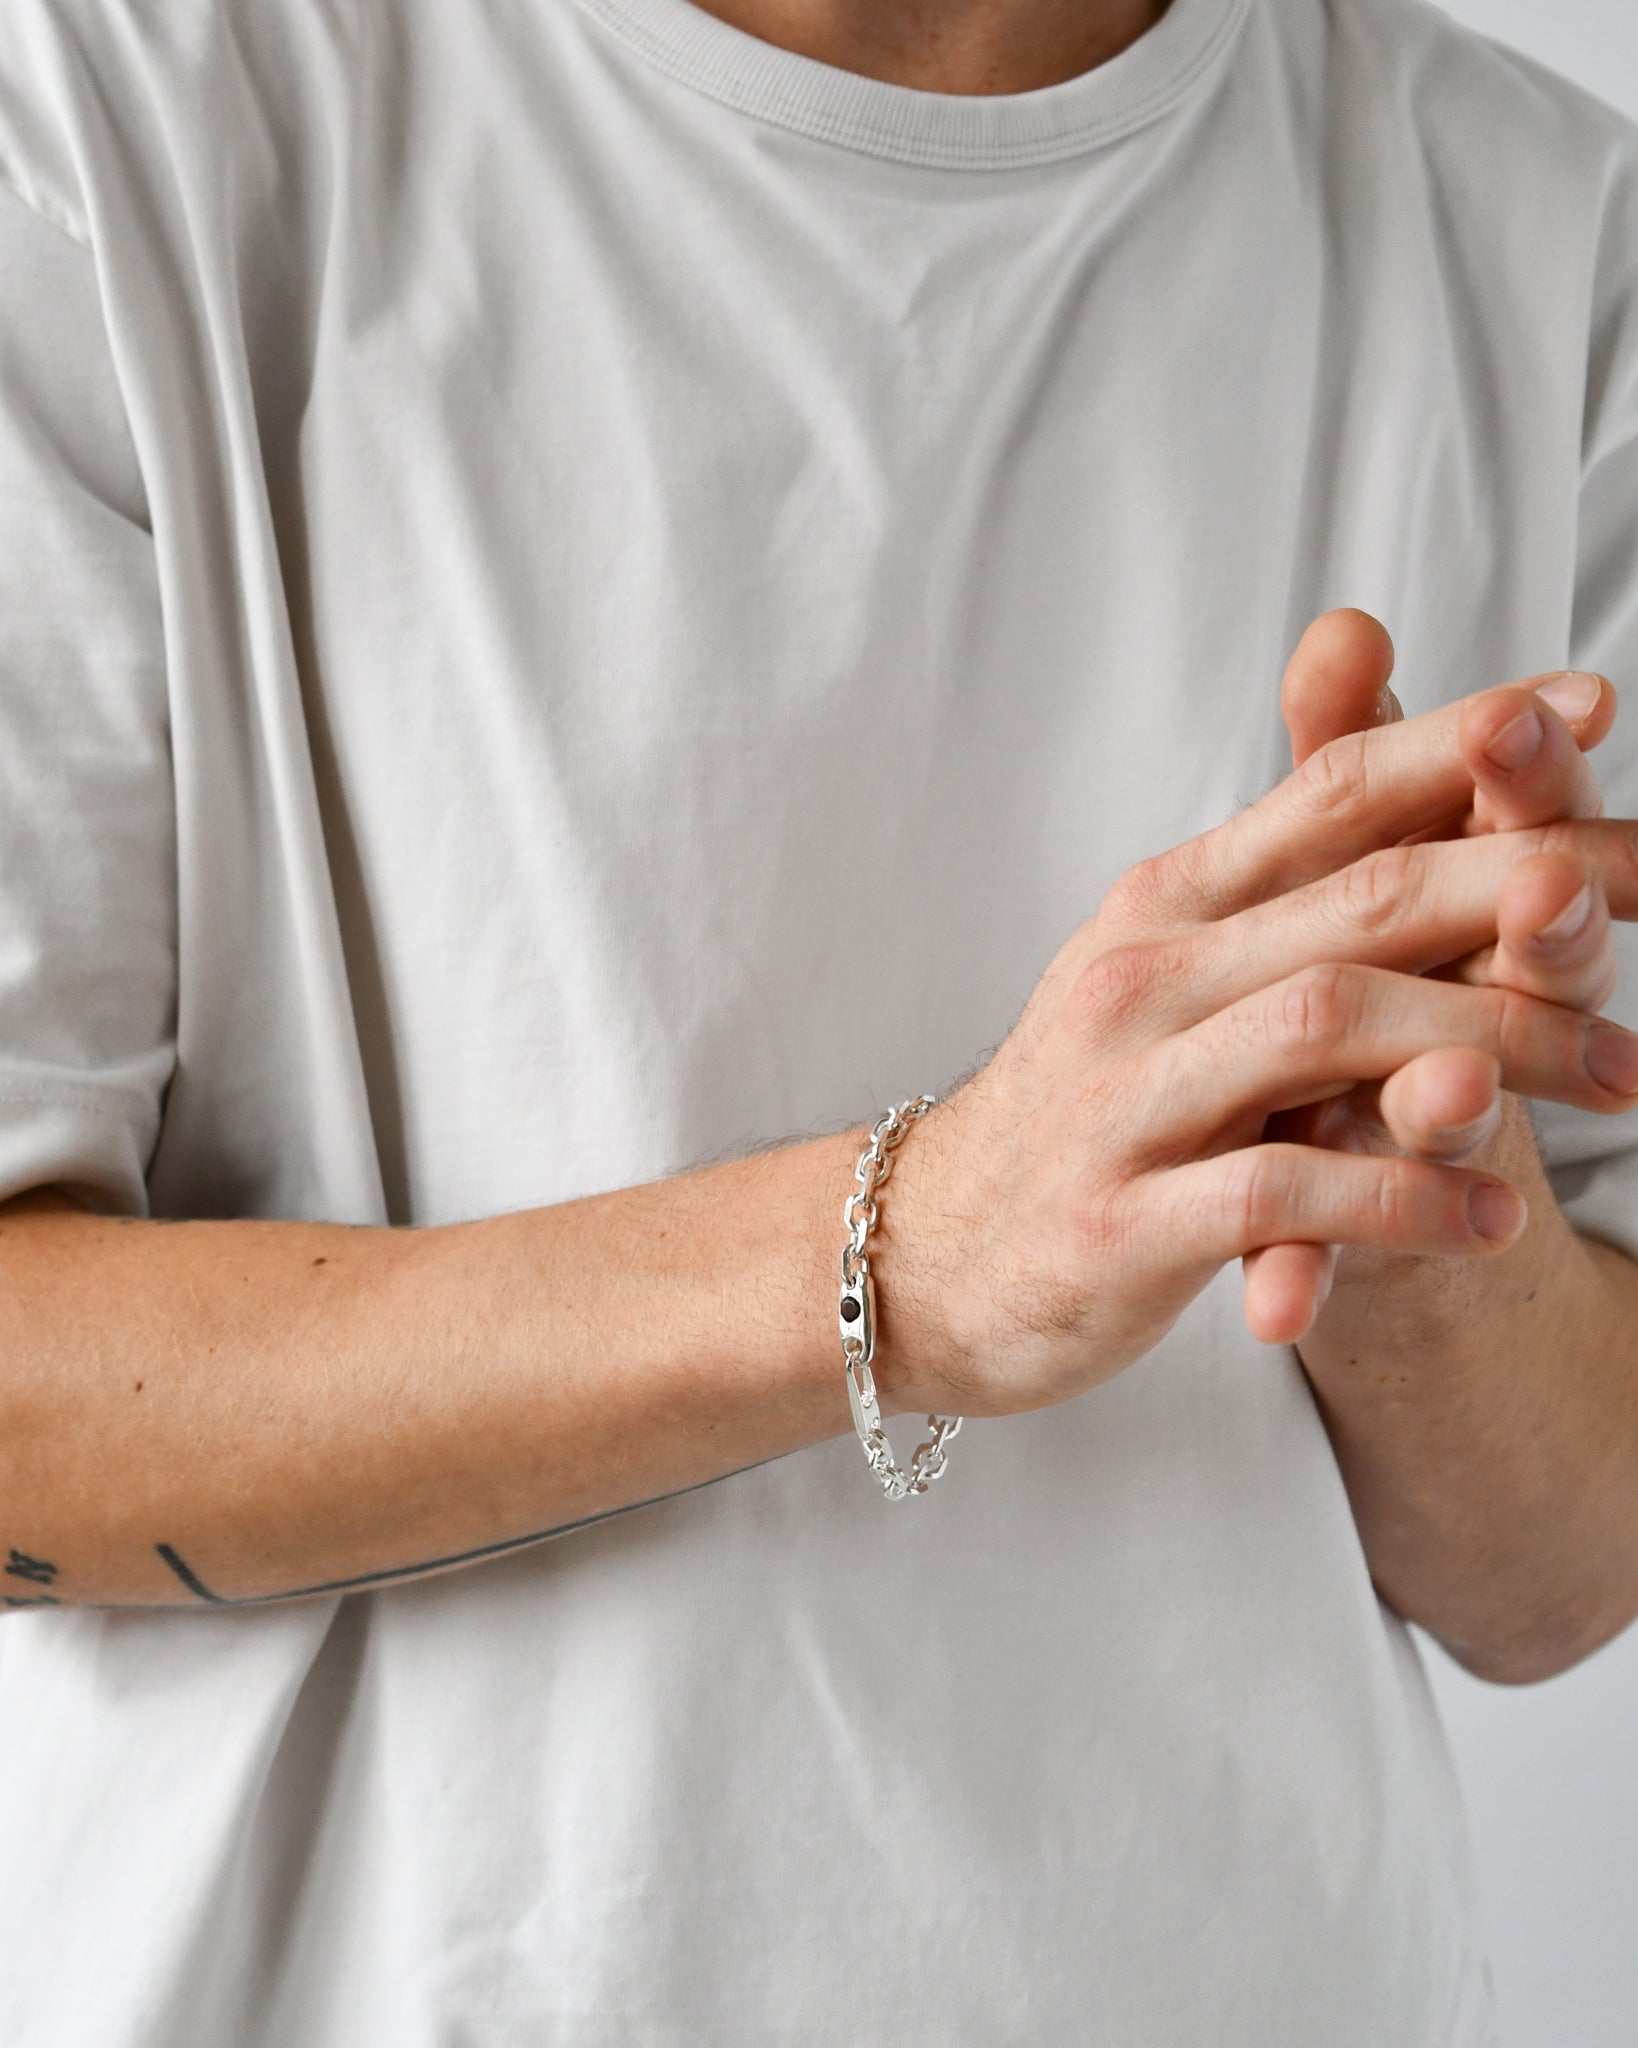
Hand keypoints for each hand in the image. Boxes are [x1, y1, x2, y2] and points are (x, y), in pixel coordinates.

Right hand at [872, 633, 1637, 1419]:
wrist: (919, 1250)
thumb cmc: (1081, 1107)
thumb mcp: (1163, 969)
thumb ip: (1280, 877)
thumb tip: (1379, 733)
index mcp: (1166, 905)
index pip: (1329, 792)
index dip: (1466, 744)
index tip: (1592, 713)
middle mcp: (1143, 977)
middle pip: (1360, 900)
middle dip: (1525, 884)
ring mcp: (1127, 1096)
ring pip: (1329, 1029)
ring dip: (1491, 1044)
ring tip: (1618, 1076)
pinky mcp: (1120, 1220)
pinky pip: (1278, 1194)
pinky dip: (1399, 1197)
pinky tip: (1495, 1216)